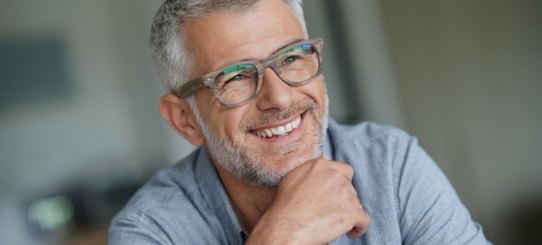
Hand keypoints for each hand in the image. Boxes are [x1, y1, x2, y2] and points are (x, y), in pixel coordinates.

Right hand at [247, 158, 369, 243]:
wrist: (286, 226)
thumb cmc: (285, 206)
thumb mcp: (293, 178)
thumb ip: (312, 168)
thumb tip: (326, 156)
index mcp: (321, 166)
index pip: (344, 171)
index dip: (342, 185)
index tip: (336, 195)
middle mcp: (335, 176)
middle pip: (350, 189)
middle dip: (343, 201)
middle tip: (330, 212)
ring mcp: (345, 193)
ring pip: (356, 204)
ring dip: (348, 214)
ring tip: (333, 224)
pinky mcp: (352, 211)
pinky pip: (363, 220)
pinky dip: (359, 228)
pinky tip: (349, 233)